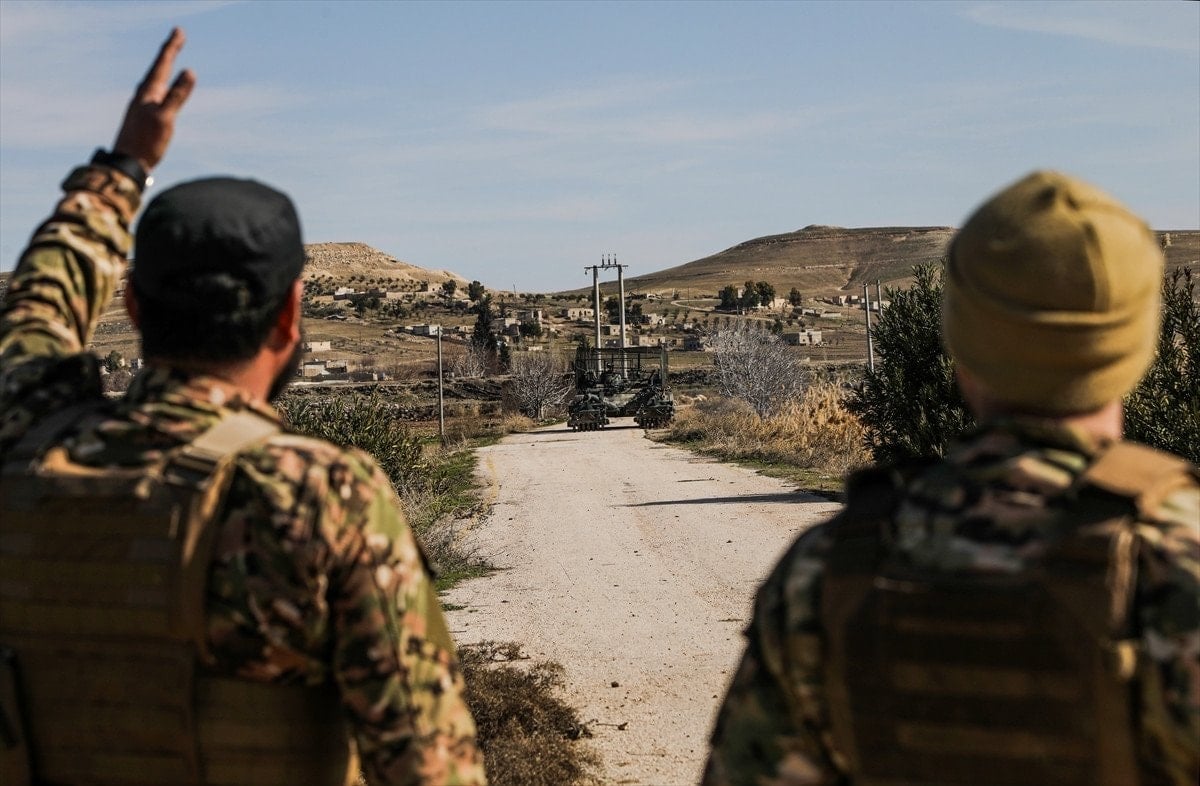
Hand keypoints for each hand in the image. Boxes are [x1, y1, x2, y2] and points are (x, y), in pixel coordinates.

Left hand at [112, 27, 195, 171]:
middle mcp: (143, 95)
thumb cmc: (145, 142)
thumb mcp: (165, 118)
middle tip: (178, 37)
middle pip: (158, 68)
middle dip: (169, 52)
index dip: (172, 47)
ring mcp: (142, 106)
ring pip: (155, 80)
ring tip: (169, 58)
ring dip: (164, 67)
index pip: (162, 64)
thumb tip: (189, 72)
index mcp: (148, 92)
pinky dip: (163, 84)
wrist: (127, 164)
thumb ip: (177, 95)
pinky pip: (155, 93)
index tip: (179, 31)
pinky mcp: (144, 117)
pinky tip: (161, 90)